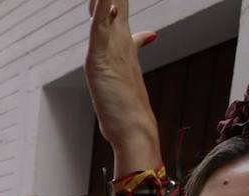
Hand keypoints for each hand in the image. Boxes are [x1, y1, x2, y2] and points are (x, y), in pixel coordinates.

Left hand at [85, 0, 159, 152]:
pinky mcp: (99, 59)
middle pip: (116, 3)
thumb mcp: (126, 76)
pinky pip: (99, 27)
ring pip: (108, 8)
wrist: (135, 130)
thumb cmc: (130, 110)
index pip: (120, 13)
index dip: (113, 0)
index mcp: (126, 45)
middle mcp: (121, 42)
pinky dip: (100, 9)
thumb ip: (134, 52)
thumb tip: (149, 35)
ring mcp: (112, 49)